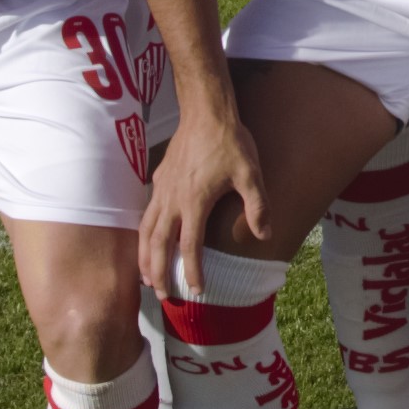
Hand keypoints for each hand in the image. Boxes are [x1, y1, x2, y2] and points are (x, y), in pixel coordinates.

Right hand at [139, 103, 268, 301]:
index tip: (196, 291)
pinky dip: (144, 233)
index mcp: (195, 203)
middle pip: (159, 245)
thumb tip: (265, 236)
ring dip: (145, 257)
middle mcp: (172, 200)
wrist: (206, 111)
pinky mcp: (159, 178)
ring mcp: (162, 189)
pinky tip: (147, 240)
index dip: (192, 271)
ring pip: (146, 231)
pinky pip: (146, 213)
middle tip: (163, 297)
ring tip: (147, 279)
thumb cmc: (230, 142)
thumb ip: (258, 207)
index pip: (189, 247)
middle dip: (159, 274)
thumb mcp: (251, 174)